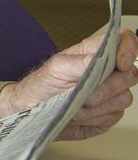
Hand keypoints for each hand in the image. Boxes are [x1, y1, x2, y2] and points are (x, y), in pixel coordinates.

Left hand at [0, 28, 137, 139]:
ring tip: (75, 105)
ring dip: (97, 106)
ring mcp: (111, 93)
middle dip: (107, 87)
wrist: (32, 112)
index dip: (129, 50)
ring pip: (124, 98)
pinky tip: (79, 115)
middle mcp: (107, 72)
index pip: (124, 41)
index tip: (120, 64)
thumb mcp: (55, 68)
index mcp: (94, 53)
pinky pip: (115, 116)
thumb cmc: (41, 85)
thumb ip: (79, 62)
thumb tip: (98, 58)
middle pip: (130, 75)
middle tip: (85, 93)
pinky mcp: (109, 113)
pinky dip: (95, 118)